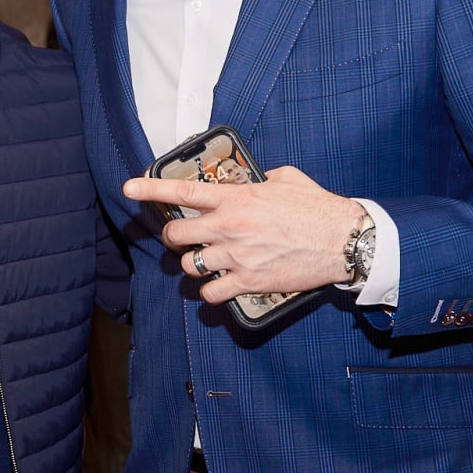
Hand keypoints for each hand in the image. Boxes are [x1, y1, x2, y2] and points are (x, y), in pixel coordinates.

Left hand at [123, 166, 363, 303]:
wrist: (344, 239)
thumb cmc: (318, 207)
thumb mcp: (285, 179)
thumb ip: (259, 179)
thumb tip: (250, 181)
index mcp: (236, 198)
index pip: (183, 192)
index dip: (150, 189)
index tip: (129, 188)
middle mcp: (229, 226)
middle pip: (176, 235)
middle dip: (175, 238)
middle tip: (183, 239)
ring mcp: (236, 256)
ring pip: (190, 266)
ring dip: (193, 265)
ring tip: (207, 263)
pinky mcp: (248, 282)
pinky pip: (210, 293)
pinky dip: (209, 292)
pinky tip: (218, 286)